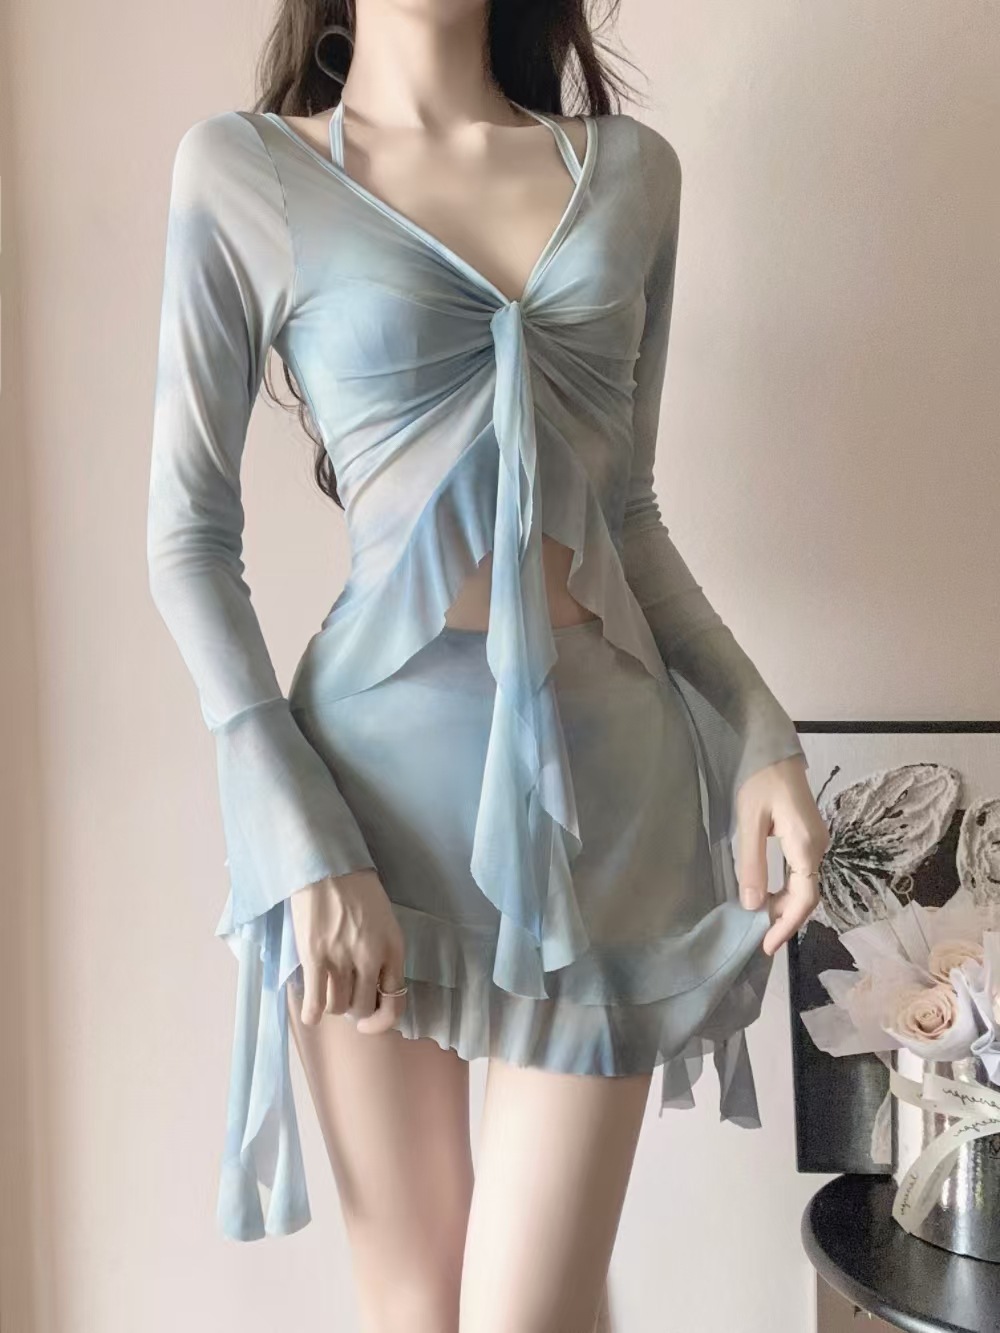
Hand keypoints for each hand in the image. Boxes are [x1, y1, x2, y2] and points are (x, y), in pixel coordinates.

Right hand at [288, 867, 407, 1033]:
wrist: (327, 865)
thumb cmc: (357, 889)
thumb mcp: (385, 921)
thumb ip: (383, 953)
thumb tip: (372, 988)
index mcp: (393, 949)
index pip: (395, 1004)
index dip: (380, 1022)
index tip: (368, 1022)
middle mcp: (371, 958)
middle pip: (362, 1008)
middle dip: (353, 1009)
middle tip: (343, 995)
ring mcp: (342, 959)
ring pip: (338, 1007)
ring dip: (332, 1005)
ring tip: (326, 991)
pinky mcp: (315, 957)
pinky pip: (314, 1003)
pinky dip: (311, 1013)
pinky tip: (310, 1011)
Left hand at [734, 754, 829, 956]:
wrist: (772, 748)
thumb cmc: (758, 780)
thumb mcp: (749, 822)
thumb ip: (752, 864)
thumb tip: (753, 906)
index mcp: (806, 845)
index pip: (804, 897)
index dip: (786, 924)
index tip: (767, 945)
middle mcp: (818, 846)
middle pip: (807, 895)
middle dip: (785, 920)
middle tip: (760, 940)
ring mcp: (816, 841)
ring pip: (805, 885)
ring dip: (785, 906)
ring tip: (761, 924)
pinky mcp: (808, 836)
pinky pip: (801, 872)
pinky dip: (787, 890)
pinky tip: (769, 897)